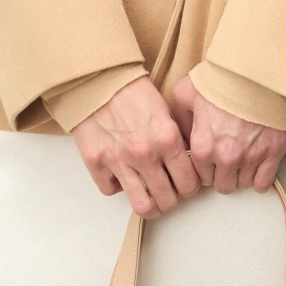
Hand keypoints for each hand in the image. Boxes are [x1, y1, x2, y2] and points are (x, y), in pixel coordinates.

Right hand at [73, 76, 202, 215]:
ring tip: (148, 197)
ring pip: (142, 206)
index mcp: (167, 139)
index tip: (184, 184)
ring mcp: (119, 161)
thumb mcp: (165, 111)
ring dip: (149, 205)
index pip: (189, 183)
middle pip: (168, 201)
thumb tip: (183, 164)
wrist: (98, 79)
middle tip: (167, 193)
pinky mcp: (96, 163)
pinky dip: (117, 186)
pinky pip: (111, 191)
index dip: (189, 188)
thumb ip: (175, 140)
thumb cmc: (132, 91)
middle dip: (170, 200)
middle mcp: (145, 154)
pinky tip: (121, 174)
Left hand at [169, 78, 285, 194]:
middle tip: (226, 159)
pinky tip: (256, 166)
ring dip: (241, 175)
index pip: (200, 178)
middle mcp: (226, 157)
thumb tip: (182, 139)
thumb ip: (179, 121)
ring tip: (241, 158)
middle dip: (222, 174)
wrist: (255, 69)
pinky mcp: (272, 153)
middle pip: (222, 185)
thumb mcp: (185, 94)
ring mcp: (251, 157)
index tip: (210, 161)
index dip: (205, 169)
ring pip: (243, 185)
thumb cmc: (222, 79)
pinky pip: (264, 183)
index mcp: (202, 147)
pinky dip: (260, 178)